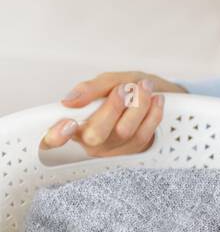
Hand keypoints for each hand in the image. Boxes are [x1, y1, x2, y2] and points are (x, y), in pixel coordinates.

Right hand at [39, 72, 187, 158]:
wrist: (155, 94)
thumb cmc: (126, 88)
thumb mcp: (108, 81)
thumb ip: (90, 88)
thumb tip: (69, 100)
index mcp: (75, 122)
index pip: (52, 139)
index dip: (55, 136)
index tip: (69, 122)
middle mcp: (90, 140)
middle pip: (95, 134)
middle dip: (113, 108)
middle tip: (123, 89)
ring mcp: (113, 148)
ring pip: (124, 132)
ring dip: (139, 105)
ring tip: (144, 87)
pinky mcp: (134, 150)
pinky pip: (144, 135)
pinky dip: (153, 113)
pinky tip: (156, 100)